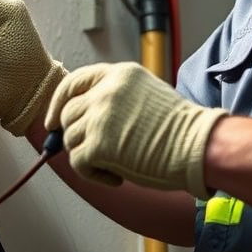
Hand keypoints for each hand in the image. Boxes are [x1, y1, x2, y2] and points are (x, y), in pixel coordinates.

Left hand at [45, 61, 226, 197]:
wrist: (198, 145)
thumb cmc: (180, 129)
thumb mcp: (145, 94)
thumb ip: (115, 97)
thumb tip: (82, 117)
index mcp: (119, 74)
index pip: (74, 82)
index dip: (59, 103)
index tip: (53, 122)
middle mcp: (105, 91)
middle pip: (67, 114)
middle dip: (76, 136)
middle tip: (97, 152)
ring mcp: (100, 116)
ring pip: (70, 140)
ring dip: (88, 157)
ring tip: (115, 164)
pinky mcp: (99, 144)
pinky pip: (78, 162)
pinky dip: (93, 174)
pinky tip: (116, 176)